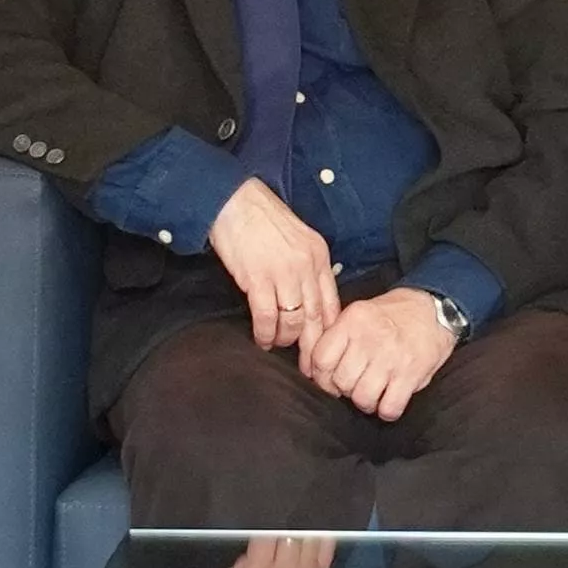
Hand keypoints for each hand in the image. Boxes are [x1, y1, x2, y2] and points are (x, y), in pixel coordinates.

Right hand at [207, 180, 340, 350]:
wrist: (234, 200)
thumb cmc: (262, 220)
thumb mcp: (298, 240)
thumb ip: (307, 267)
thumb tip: (308, 300)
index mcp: (319, 256)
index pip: (333, 303)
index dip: (328, 331)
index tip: (323, 350)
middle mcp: (307, 266)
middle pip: (316, 317)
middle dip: (311, 345)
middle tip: (307, 366)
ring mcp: (284, 272)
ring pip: (293, 320)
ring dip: (285, 339)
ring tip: (277, 345)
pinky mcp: (258, 277)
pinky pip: (266, 316)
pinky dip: (265, 333)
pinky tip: (261, 339)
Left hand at [299, 285, 459, 420]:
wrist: (436, 309)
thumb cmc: (394, 314)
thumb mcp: (360, 312)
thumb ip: (338, 336)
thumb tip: (313, 367)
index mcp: (352, 320)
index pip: (321, 358)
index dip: (320, 377)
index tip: (328, 380)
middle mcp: (370, 338)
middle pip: (341, 381)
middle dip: (345, 390)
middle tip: (354, 385)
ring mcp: (391, 357)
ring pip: (362, 398)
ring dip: (365, 402)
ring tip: (373, 394)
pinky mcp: (411, 374)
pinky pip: (389, 407)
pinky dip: (387, 411)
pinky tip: (390, 401)